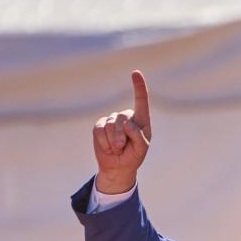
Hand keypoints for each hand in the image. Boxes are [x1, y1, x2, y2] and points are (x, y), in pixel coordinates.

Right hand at [92, 70, 152, 194]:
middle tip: (122, 148)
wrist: (118, 167)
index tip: (135, 73)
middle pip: (122, 118)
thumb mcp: (141, 150)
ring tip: (116, 149)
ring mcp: (112, 120)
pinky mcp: (100, 126)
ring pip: (110, 125)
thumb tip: (127, 124)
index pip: (141, 100)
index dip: (138, 86)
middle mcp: (126, 116)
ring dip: (113, 141)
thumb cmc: (133, 157)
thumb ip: (138, 137)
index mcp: (141, 119)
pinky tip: (108, 148)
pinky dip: (103, 142)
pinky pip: (99, 130)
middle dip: (121, 136)